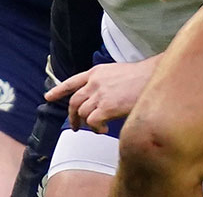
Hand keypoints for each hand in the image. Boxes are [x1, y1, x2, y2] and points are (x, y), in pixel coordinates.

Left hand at [44, 59, 158, 132]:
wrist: (154, 77)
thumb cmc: (142, 77)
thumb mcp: (118, 73)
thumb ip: (105, 84)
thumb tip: (101, 98)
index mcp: (96, 72)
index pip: (72, 81)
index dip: (59, 90)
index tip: (48, 97)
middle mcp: (94, 82)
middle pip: (74, 101)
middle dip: (72, 116)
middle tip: (76, 126)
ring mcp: (99, 95)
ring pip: (82, 113)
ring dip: (88, 124)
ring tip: (99, 129)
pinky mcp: (106, 107)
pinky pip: (92, 122)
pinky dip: (96, 128)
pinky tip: (105, 129)